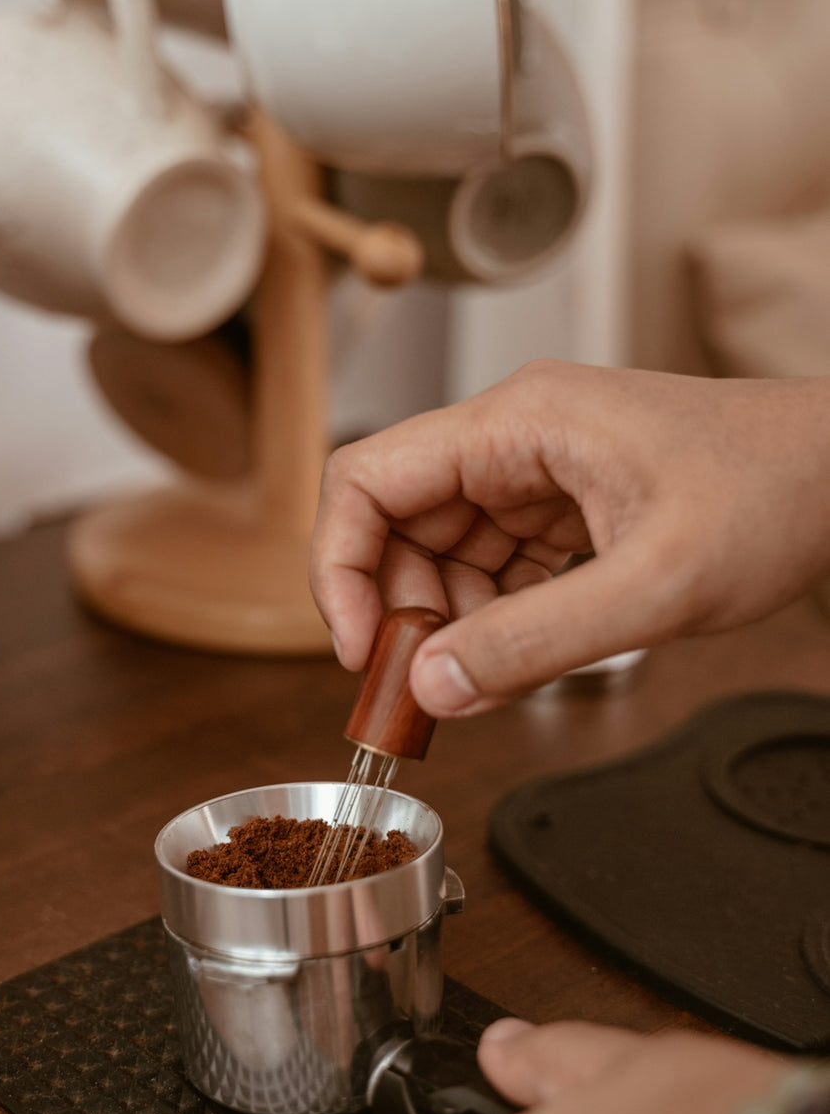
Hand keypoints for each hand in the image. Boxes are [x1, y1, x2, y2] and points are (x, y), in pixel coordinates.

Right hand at [310, 361, 829, 714]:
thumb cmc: (773, 492)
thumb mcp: (656, 585)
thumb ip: (536, 642)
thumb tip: (434, 686)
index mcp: (518, 422)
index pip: (369, 478)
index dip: (341, 567)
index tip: (361, 651)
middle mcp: (513, 437)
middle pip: (396, 520)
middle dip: (397, 609)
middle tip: (419, 691)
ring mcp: (537, 469)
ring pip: (441, 549)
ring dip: (446, 622)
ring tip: (478, 682)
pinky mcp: (562, 504)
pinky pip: (492, 564)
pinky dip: (491, 618)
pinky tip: (515, 660)